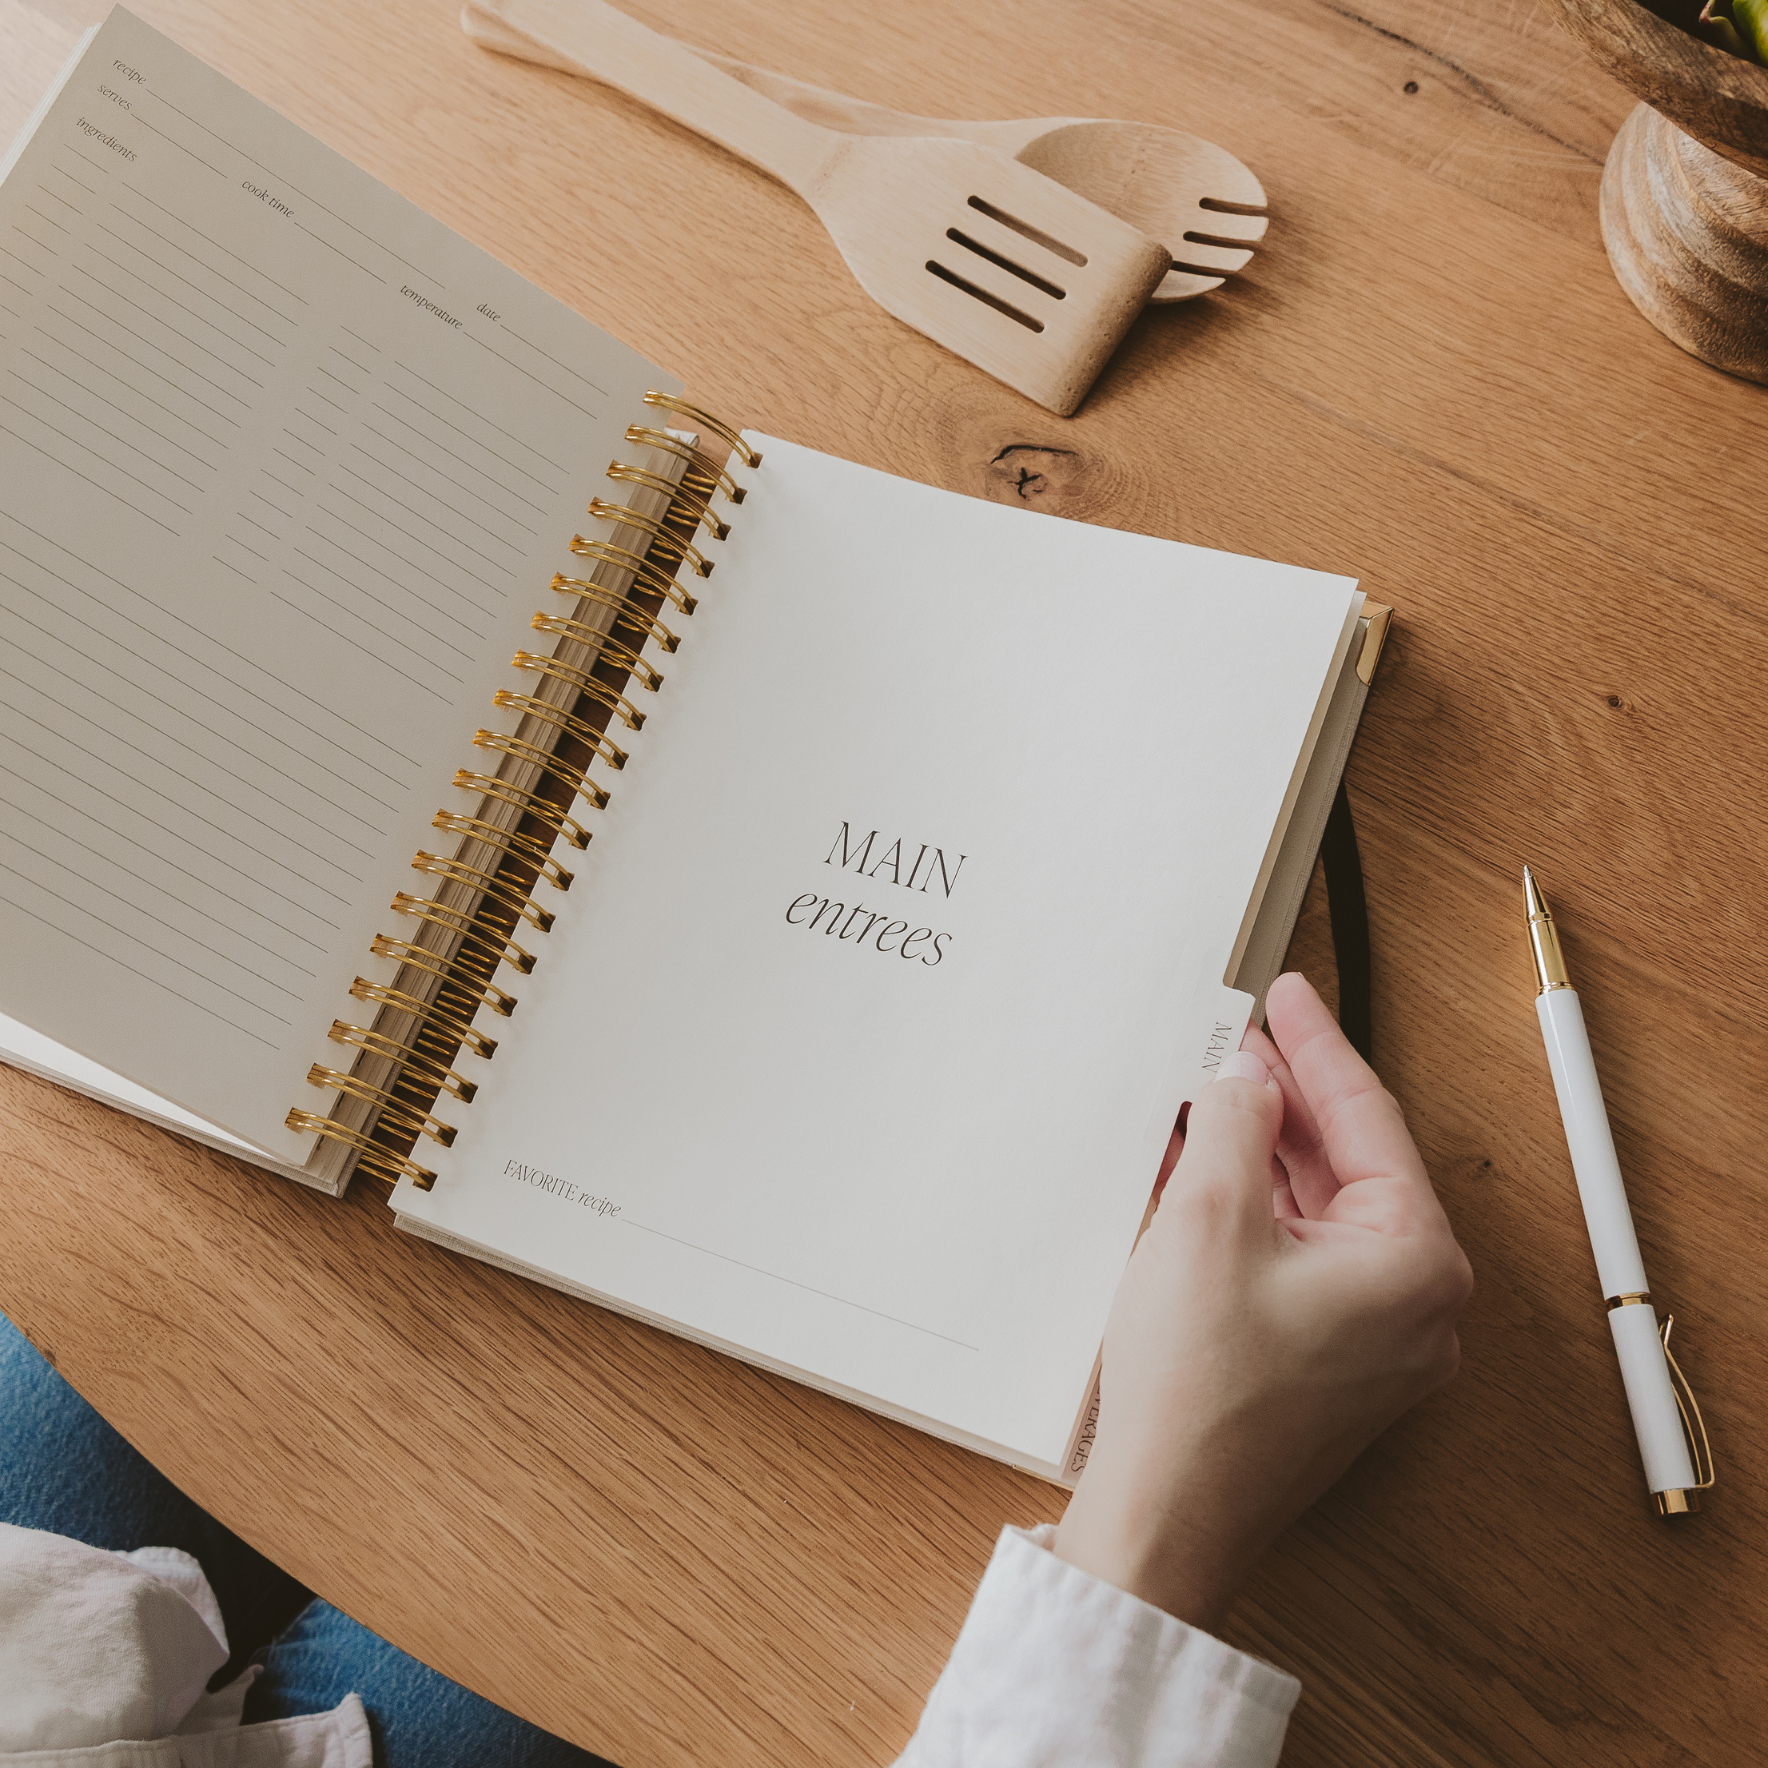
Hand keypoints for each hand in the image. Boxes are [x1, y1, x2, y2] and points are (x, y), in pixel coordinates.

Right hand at [1053, 971, 1471, 1632]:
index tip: (1287, 993)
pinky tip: (1200, 1172)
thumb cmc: (1197, 1386)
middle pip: (1347, 1164)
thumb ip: (1232, 1121)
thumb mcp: (1206, 1213)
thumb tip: (1242, 1084)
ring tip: (1205, 1096)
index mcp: (1416, 1261)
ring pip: (1316, 1210)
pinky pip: (1295, 1256)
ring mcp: (1373, 1339)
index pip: (1368, 1119)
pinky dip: (1250, 1210)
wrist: (1166, 1513)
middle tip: (1234, 1038)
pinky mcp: (1326, 1362)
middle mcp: (1414, 1303)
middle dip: (1282, 1100)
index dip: (1316, 1044)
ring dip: (1259, 1154)